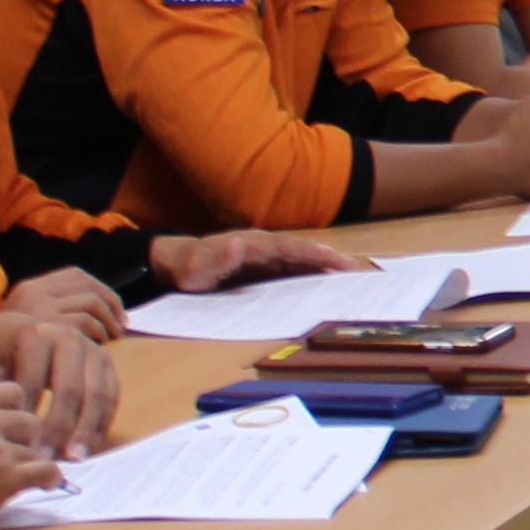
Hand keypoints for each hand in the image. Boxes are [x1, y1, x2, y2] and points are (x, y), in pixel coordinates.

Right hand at [0, 266, 130, 343]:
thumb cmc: (10, 351)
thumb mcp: (31, 323)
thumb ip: (57, 312)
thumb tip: (105, 315)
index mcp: (32, 287)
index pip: (77, 275)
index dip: (104, 291)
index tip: (116, 310)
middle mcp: (35, 292)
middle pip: (90, 287)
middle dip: (112, 307)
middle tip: (120, 328)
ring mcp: (40, 308)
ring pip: (92, 303)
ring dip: (108, 322)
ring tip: (112, 338)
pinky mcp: (46, 326)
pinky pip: (86, 323)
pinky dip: (98, 335)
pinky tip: (98, 348)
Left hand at [0, 308, 121, 456]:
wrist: (24, 337)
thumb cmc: (1, 359)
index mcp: (37, 334)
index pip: (34, 381)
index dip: (26, 415)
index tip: (19, 444)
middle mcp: (70, 337)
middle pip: (69, 389)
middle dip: (58, 427)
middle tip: (46, 457)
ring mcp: (93, 349)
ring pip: (96, 394)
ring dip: (86, 430)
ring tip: (73, 458)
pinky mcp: (107, 363)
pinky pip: (112, 397)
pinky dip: (101, 424)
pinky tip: (88, 447)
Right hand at [0, 373, 67, 529]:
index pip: (13, 392)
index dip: (15, 412)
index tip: (11, 430)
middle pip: (31, 421)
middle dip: (27, 441)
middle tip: (19, 458)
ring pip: (37, 451)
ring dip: (30, 465)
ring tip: (19, 479)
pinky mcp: (3, 477)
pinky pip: (47, 470)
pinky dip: (49, 479)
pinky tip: (44, 485)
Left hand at [158, 230, 353, 291]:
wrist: (177, 265)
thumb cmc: (187, 269)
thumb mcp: (194, 269)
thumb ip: (215, 259)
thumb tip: (238, 243)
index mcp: (252, 245)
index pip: (288, 247)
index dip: (311, 253)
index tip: (334, 257)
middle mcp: (263, 248)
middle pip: (300, 252)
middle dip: (326, 259)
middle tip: (352, 269)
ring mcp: (265, 258)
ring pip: (298, 261)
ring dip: (321, 268)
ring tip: (347, 278)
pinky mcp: (264, 270)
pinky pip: (290, 272)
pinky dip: (309, 276)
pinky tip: (323, 286)